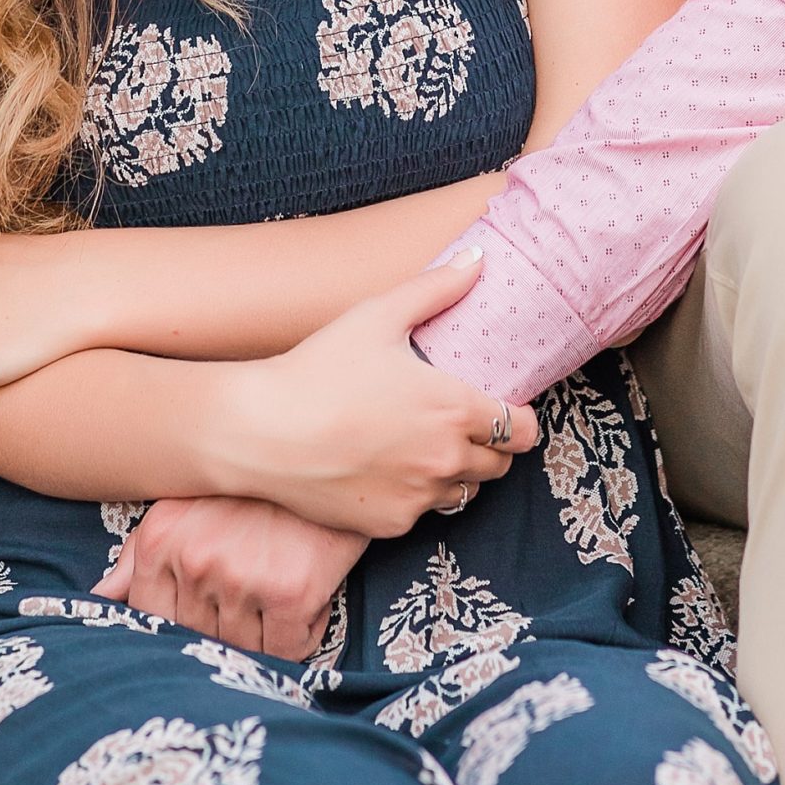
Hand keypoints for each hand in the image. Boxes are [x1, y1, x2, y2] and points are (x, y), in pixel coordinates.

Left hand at [93, 498, 364, 659]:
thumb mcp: (182, 506)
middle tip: (258, 582)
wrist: (329, 446)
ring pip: (244, 648)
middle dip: (229, 623)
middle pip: (200, 637)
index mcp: (159, 540)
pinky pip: (288, 648)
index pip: (152, 619)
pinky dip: (302, 629)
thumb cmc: (253, 482)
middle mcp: (194, 560)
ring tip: (282, 576)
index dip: (185, 619)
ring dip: (267, 628)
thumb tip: (99, 598)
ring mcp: (241, 578)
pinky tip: (308, 588)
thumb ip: (135, 557)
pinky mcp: (289, 592)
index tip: (212, 601)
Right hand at [213, 252, 537, 536]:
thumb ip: (435, 288)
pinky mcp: (391, 525)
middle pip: (499, 466)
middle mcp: (446, 459)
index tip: (506, 409)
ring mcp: (419, 497)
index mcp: (454, 409)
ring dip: (456, 472)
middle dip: (490, 445)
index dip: (521, 419)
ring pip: (463, 492)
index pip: (522, 430)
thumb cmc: (320, 368)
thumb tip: (477, 259)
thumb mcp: (378, 316)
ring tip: (424, 445)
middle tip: (462, 423)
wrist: (262, 432)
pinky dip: (415, 494)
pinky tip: (387, 468)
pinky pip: (422, 512)